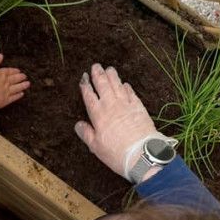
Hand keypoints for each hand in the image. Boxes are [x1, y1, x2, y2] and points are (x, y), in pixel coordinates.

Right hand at [0, 53, 29, 108]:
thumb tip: (1, 55)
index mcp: (1, 74)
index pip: (9, 71)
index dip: (14, 71)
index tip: (18, 70)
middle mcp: (5, 82)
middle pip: (14, 79)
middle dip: (20, 77)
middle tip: (25, 76)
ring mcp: (6, 91)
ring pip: (16, 88)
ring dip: (22, 85)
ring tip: (27, 84)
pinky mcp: (5, 100)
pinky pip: (13, 97)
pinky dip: (18, 95)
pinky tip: (22, 94)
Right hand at [75, 64, 162, 178]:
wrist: (142, 154)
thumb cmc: (116, 153)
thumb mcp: (96, 147)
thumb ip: (86, 133)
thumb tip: (78, 124)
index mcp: (98, 114)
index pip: (89, 96)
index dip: (85, 86)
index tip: (83, 78)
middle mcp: (111, 105)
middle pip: (102, 85)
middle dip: (98, 75)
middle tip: (95, 66)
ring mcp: (125, 104)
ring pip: (117, 85)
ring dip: (112, 76)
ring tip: (109, 68)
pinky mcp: (138, 107)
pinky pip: (130, 92)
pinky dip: (126, 87)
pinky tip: (124, 84)